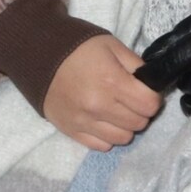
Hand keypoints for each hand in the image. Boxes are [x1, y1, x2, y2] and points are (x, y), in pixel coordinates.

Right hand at [42, 36, 165, 149]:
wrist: (37, 56)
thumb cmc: (79, 47)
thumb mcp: (112, 45)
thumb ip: (136, 65)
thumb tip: (151, 83)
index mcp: (112, 81)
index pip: (150, 105)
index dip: (153, 97)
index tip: (145, 91)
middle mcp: (99, 106)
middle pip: (139, 123)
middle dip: (140, 111)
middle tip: (131, 99)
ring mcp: (84, 122)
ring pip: (123, 138)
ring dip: (125, 125)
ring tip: (117, 111)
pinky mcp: (71, 131)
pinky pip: (101, 146)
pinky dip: (107, 136)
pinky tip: (102, 120)